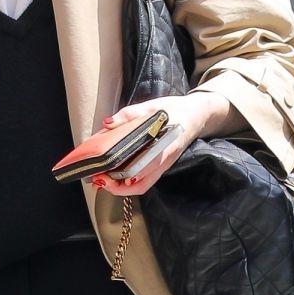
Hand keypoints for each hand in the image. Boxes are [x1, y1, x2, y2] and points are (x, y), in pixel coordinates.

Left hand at [89, 91, 232, 197]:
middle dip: (117, 187)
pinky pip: (143, 180)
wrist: (195, 116)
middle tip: (98, 178)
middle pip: (140, 185)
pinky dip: (126, 181)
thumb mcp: (152, 107)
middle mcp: (163, 162)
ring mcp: (162, 167)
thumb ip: (129, 114)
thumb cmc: (175, 111)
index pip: (143, 170)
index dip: (123, 177)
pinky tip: (113, 174)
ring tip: (102, 178)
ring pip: (141, 186)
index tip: (106, 174)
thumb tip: (108, 123)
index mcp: (164, 148)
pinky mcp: (159, 167)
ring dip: (120, 187)